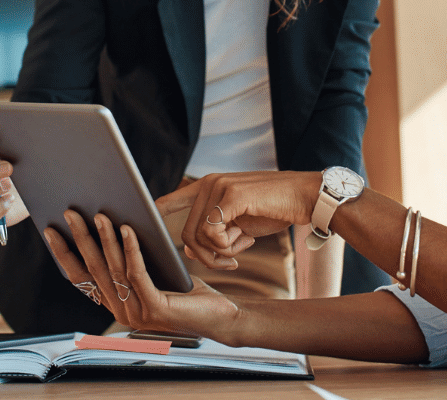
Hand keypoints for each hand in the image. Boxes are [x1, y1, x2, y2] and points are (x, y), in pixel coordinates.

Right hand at [43, 210, 239, 338]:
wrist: (221, 318)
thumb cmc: (187, 292)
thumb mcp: (154, 272)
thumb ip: (132, 260)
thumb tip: (114, 223)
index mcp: (116, 304)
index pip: (82, 278)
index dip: (65, 255)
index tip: (52, 231)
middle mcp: (121, 311)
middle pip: (94, 269)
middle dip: (80, 238)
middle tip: (70, 213)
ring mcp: (137, 313)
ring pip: (114, 268)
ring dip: (104, 238)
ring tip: (99, 214)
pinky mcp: (155, 309)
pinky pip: (137, 272)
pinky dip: (131, 248)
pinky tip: (127, 228)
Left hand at [158, 171, 318, 269]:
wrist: (304, 197)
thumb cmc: (275, 210)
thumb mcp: (241, 221)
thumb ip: (216, 230)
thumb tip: (189, 248)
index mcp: (209, 187)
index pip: (172, 199)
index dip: (156, 212)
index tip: (142, 222)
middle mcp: (209, 183)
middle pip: (186, 232)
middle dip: (203, 256)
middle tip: (227, 262)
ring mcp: (218, 187)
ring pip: (198, 236)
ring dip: (218, 253)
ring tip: (239, 251)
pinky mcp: (230, 195)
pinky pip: (213, 233)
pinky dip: (227, 246)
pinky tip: (246, 242)